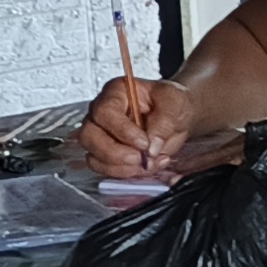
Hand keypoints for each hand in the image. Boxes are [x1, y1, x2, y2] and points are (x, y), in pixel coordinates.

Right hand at [77, 69, 206, 180]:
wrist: (177, 116)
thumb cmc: (171, 103)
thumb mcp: (174, 103)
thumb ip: (164, 122)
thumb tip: (152, 148)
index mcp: (115, 92)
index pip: (105, 112)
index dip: (122, 131)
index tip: (145, 143)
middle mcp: (101, 113)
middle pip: (89, 136)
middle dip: (114, 153)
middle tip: (141, 159)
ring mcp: (100, 135)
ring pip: (93, 157)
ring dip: (121, 167)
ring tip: (149, 164)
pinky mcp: (106, 154)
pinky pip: (104, 169)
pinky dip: (125, 173)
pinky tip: (147, 167)